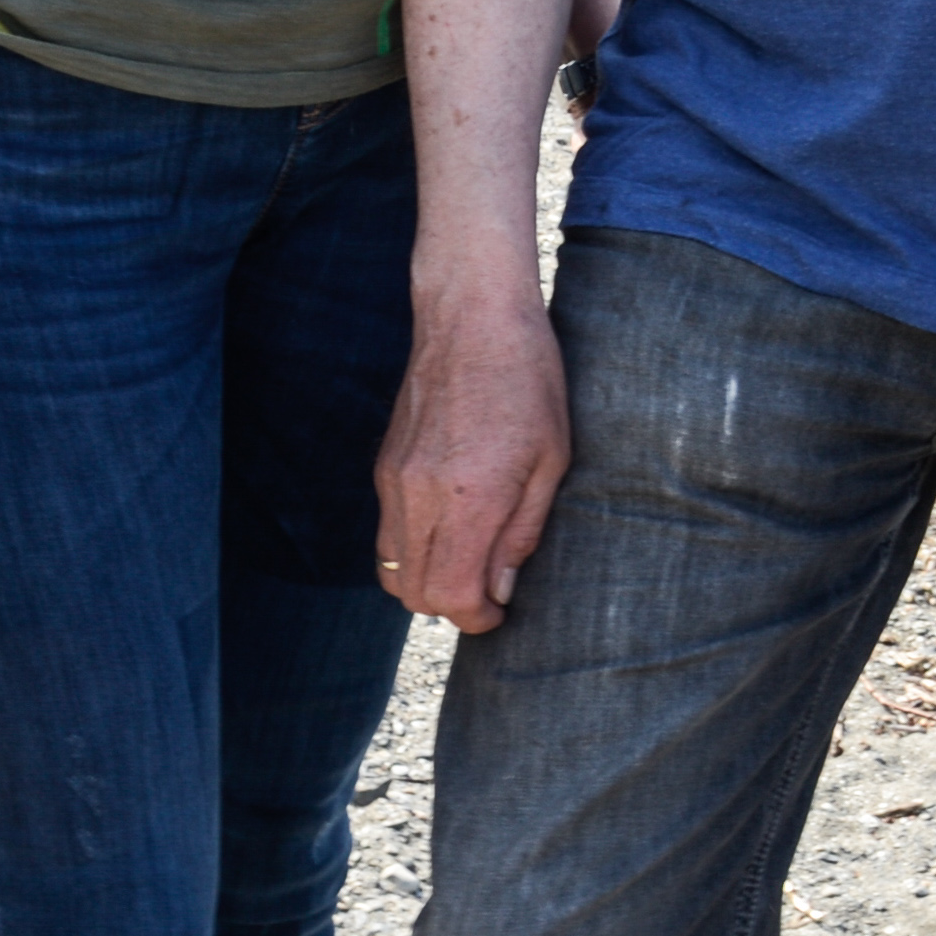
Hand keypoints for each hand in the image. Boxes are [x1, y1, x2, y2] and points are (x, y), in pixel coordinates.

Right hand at [375, 273, 572, 634]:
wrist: (472, 318)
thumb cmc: (528, 381)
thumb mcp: (551, 459)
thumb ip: (523, 530)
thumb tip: (502, 587)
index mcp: (469, 497)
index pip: (450, 594)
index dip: (476, 618)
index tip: (500, 611)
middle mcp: (420, 496)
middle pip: (414, 592)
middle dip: (452, 606)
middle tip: (488, 592)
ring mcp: (395, 481)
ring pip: (391, 568)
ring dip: (427, 581)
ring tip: (468, 563)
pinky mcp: (384, 466)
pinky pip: (386, 533)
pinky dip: (411, 550)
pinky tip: (448, 528)